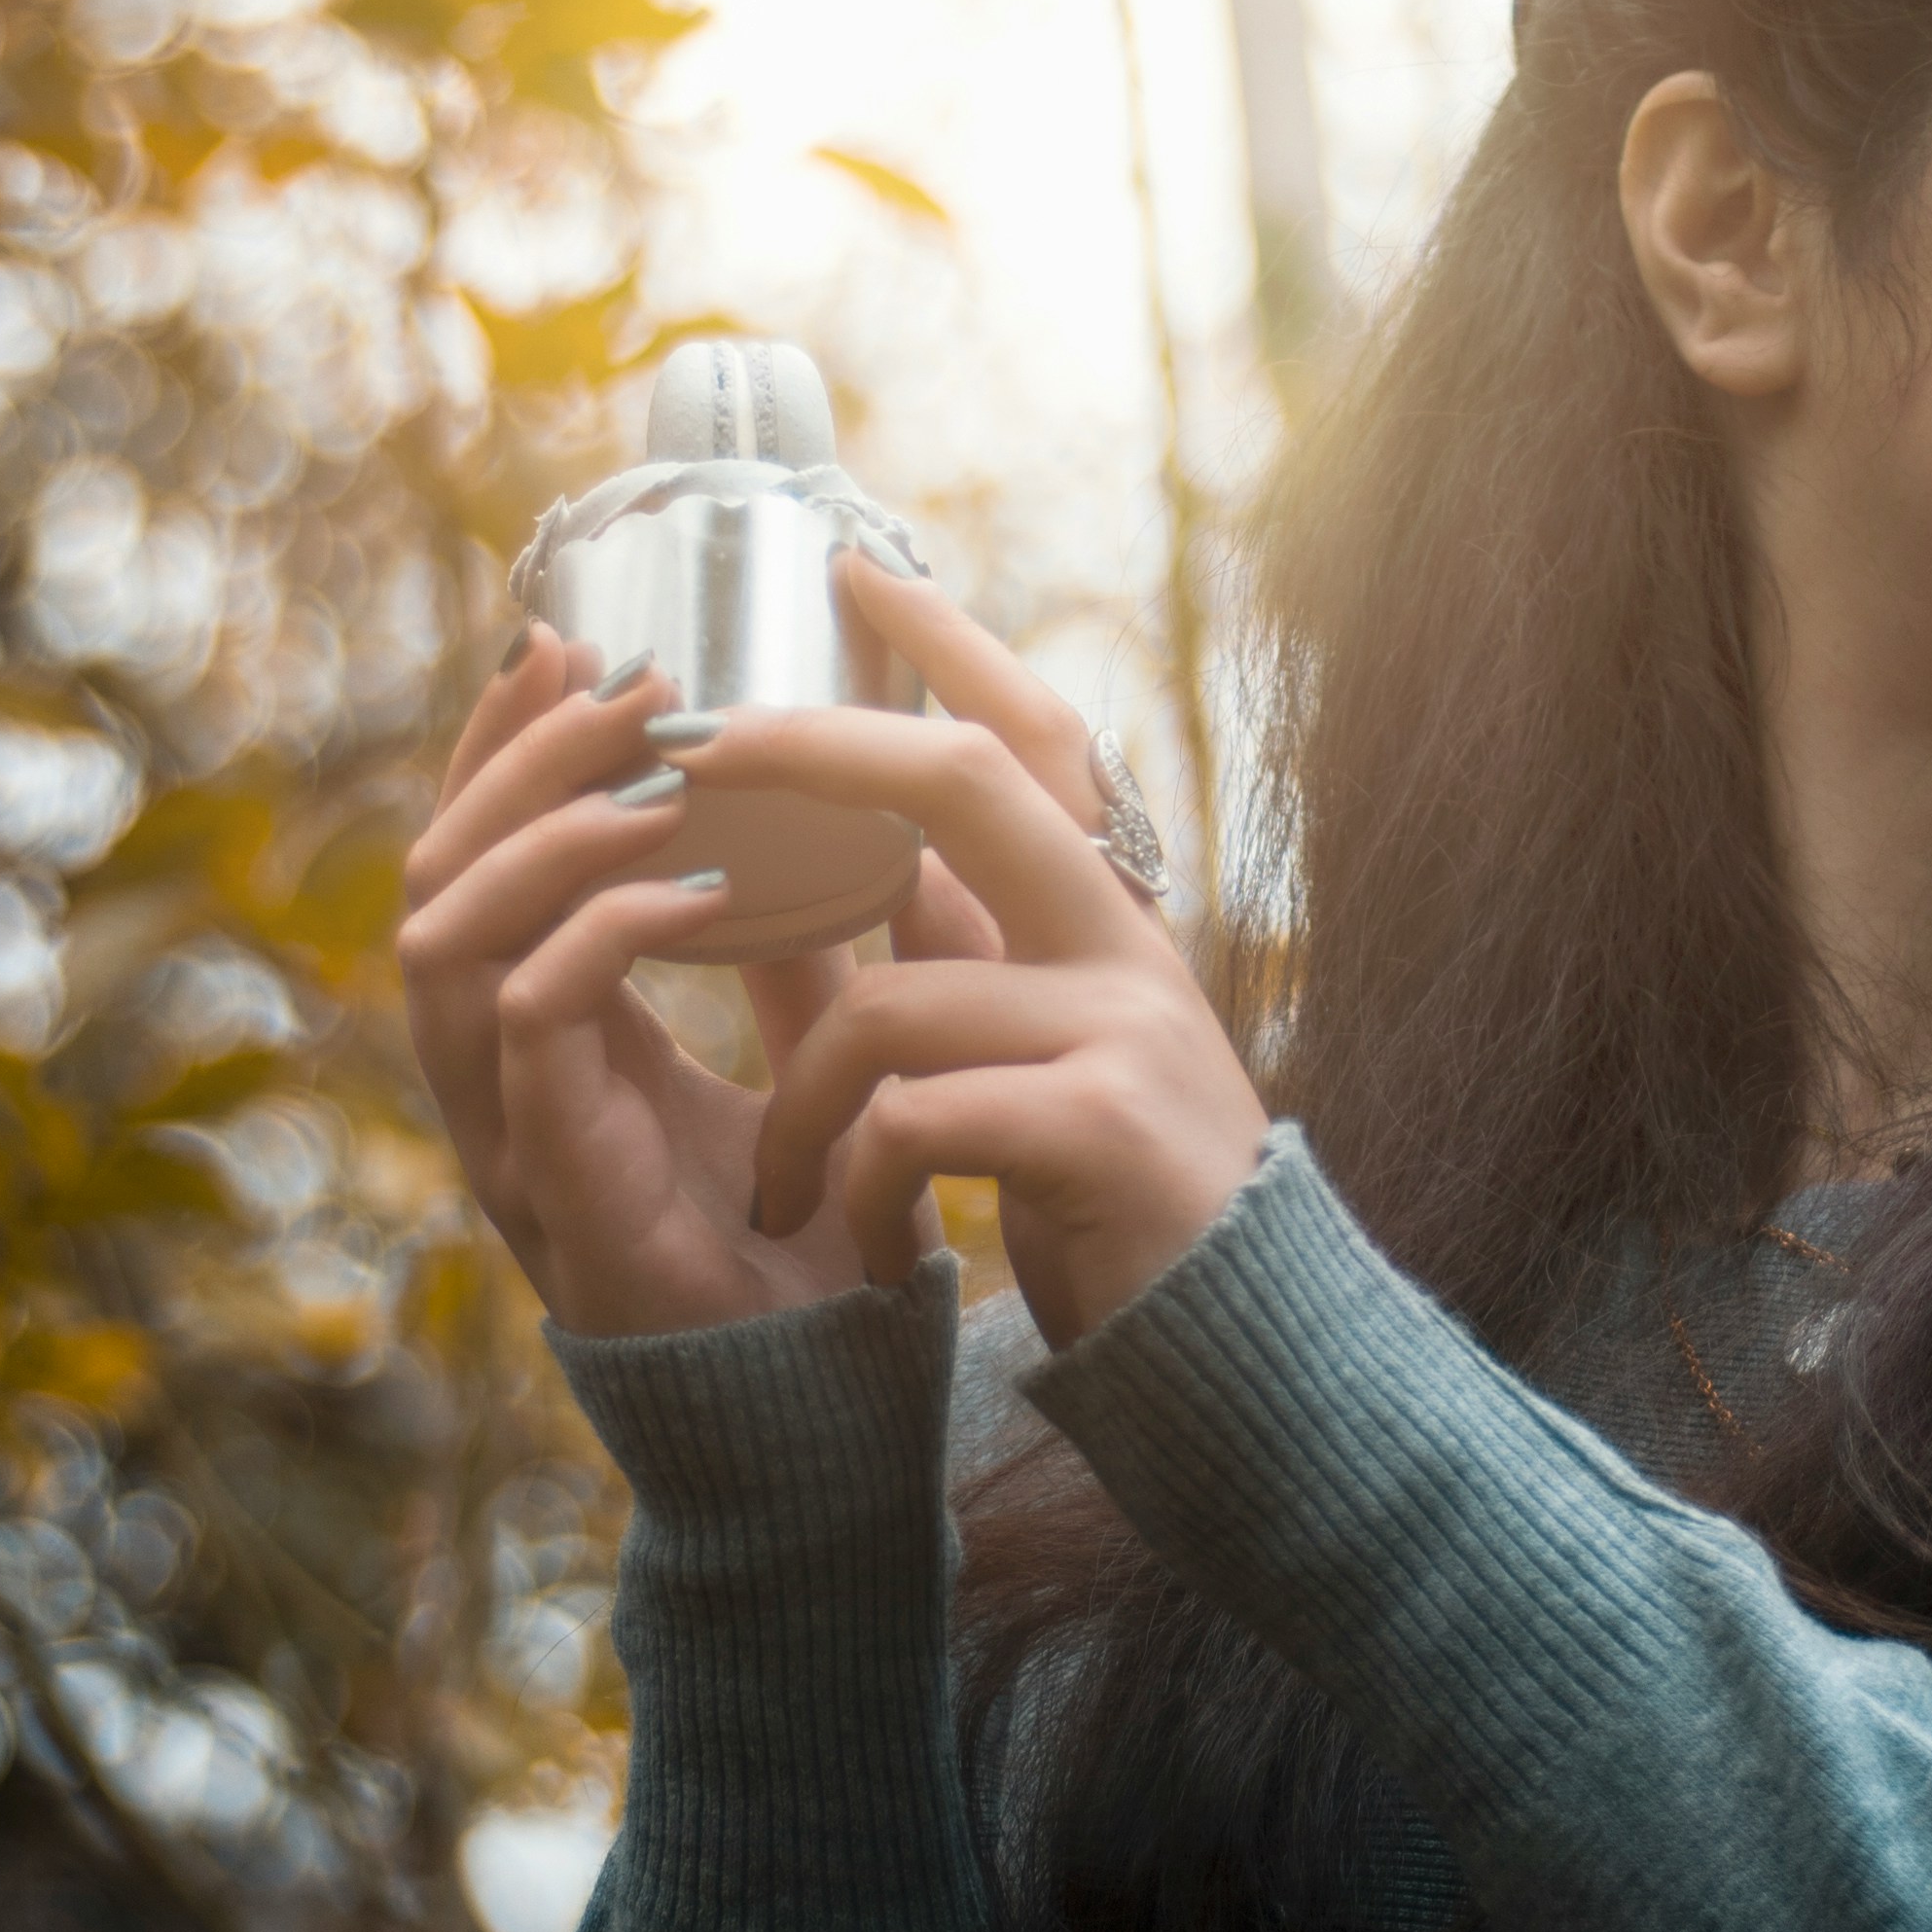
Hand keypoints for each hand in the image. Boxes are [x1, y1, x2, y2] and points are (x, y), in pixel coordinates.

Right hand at [397, 627, 911, 1337]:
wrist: (844, 1413)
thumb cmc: (821, 1247)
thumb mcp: (814, 1053)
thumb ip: (796, 947)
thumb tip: (837, 804)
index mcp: (549, 1044)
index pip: (476, 863)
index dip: (504, 749)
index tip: (574, 642)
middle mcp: (504, 1087)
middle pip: (435, 879)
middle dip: (515, 761)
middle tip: (620, 679)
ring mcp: (514, 1144)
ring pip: (447, 939)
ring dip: (544, 830)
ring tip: (656, 764)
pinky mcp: (561, 1194)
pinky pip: (526, 1027)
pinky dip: (595, 933)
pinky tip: (690, 885)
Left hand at [705, 556, 1272, 1347]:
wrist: (1244, 1360)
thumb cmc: (1127, 1211)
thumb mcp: (1050, 1062)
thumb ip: (983, 962)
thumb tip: (889, 866)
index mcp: (1109, 924)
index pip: (1036, 738)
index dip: (949, 647)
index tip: (856, 570)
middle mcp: (1126, 951)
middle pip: (964, 783)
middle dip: (812, 750)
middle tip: (686, 745)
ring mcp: (1121, 1034)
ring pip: (888, 1004)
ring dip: (797, 1108)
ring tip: (780, 1193)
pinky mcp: (1098, 1134)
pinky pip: (909, 1122)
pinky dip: (856, 1184)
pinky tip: (857, 1244)